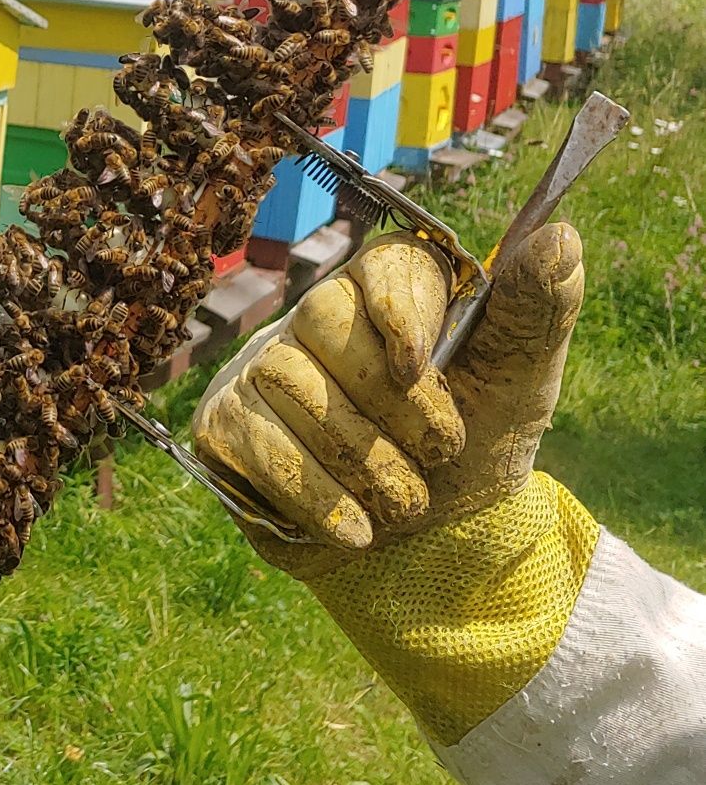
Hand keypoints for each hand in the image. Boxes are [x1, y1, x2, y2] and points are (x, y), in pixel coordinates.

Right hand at [193, 223, 584, 579]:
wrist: (426, 552)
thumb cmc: (473, 453)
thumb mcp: (519, 386)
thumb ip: (538, 310)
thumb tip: (561, 232)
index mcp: (390, 290)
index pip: (381, 262)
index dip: (395, 308)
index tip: (417, 367)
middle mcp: (317, 315)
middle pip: (324, 319)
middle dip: (390, 406)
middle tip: (436, 458)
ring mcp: (262, 365)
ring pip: (290, 385)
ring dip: (362, 462)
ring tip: (404, 505)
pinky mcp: (224, 421)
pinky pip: (255, 441)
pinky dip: (315, 495)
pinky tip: (355, 528)